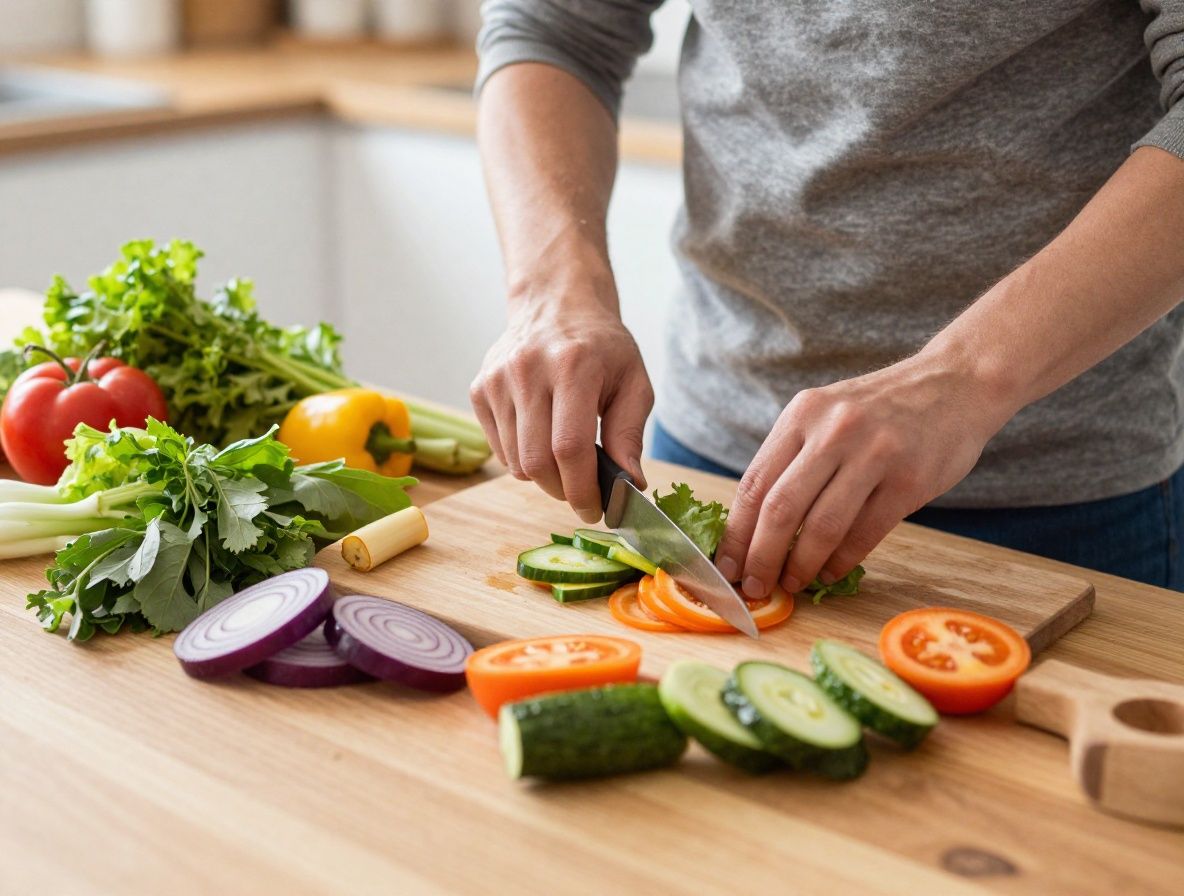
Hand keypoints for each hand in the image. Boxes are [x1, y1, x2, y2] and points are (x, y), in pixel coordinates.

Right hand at [470, 296, 652, 522]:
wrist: (557, 304)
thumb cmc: (601, 347)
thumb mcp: (633, 382)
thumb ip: (630, 435)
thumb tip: (630, 485)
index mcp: (573, 366)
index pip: (570, 448)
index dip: (583, 489)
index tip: (596, 509)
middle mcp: (528, 370)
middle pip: (538, 462)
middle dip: (563, 490)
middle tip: (583, 491)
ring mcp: (498, 379)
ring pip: (515, 462)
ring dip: (544, 476)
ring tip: (565, 460)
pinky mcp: (479, 388)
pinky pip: (499, 449)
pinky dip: (523, 458)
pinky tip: (542, 437)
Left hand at [714, 353, 1012, 597]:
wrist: (956, 383)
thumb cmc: (882, 410)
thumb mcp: (827, 414)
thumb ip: (793, 458)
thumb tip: (752, 528)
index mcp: (802, 413)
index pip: (753, 484)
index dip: (735, 534)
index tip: (724, 567)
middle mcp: (833, 430)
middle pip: (780, 509)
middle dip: (760, 558)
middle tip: (754, 587)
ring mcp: (874, 453)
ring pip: (821, 527)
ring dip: (800, 565)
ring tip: (791, 584)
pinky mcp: (910, 480)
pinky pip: (864, 533)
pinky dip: (841, 561)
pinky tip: (829, 573)